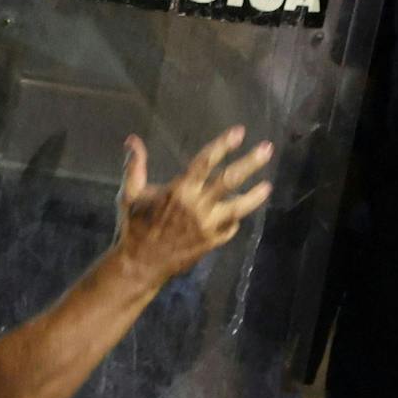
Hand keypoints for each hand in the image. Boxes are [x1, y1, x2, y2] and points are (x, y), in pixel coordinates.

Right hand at [115, 126, 272, 287]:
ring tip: (267, 186)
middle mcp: (198, 206)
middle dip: (250, 162)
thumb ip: (135, 166)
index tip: (239, 132)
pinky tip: (239, 214)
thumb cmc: (134, 227)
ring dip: (254, 196)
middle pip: (230, 180)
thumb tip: (132, 139)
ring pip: (238, 207)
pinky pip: (230, 228)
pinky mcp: (211, 242)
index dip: (223, 145)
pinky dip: (235, 220)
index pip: (205, 162)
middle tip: (267, 149)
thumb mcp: (130, 194)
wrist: (141, 265)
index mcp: (179, 190)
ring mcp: (208, 226)